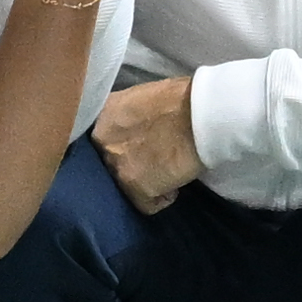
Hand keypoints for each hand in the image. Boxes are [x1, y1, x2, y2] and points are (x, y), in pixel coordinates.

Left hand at [95, 74, 202, 209]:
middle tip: (157, 157)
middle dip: (132, 162)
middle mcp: (102, 140)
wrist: (200, 115)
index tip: (140, 144)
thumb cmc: (184, 98)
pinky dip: (164, 197)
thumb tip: (139, 127)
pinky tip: (176, 183)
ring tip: (170, 170)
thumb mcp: (144, 97)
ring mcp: (116, 165)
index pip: (103, 137)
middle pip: (112, 161)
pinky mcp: (134, 188)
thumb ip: (132, 114)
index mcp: (104, 113)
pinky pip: (147, 204)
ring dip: (148, 180)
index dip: (123, 143)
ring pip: (127, 185)